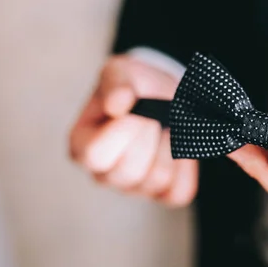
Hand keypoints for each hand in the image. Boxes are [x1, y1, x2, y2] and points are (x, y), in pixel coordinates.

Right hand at [69, 54, 197, 206]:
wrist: (165, 94)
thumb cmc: (135, 86)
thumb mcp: (120, 72)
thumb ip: (115, 84)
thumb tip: (117, 104)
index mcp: (81, 147)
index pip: (96, 155)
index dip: (122, 130)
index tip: (135, 108)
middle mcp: (103, 174)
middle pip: (129, 171)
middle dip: (149, 135)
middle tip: (153, 115)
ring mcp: (133, 188)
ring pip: (157, 179)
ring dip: (169, 146)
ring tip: (165, 126)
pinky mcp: (163, 194)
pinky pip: (180, 190)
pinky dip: (186, 164)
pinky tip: (177, 144)